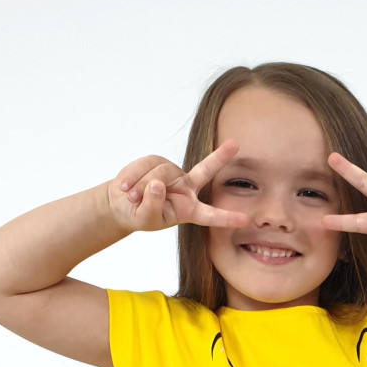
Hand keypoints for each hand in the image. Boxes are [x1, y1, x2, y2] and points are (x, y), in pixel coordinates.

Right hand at [106, 141, 250, 233]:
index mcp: (189, 210)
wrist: (121, 202)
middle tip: (235, 145)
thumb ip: (153, 205)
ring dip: (141, 186)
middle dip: (219, 157)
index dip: (226, 217)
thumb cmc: (138, 215)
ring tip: (132, 197)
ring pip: (161, 173)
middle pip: (205, 171)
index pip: (210, 215)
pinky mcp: (157, 161)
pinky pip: (146, 165)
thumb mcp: (146, 218)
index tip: (244, 220)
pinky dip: (132, 177)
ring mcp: (173, 173)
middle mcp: (186, 189)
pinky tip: (126, 187)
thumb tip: (158, 184)